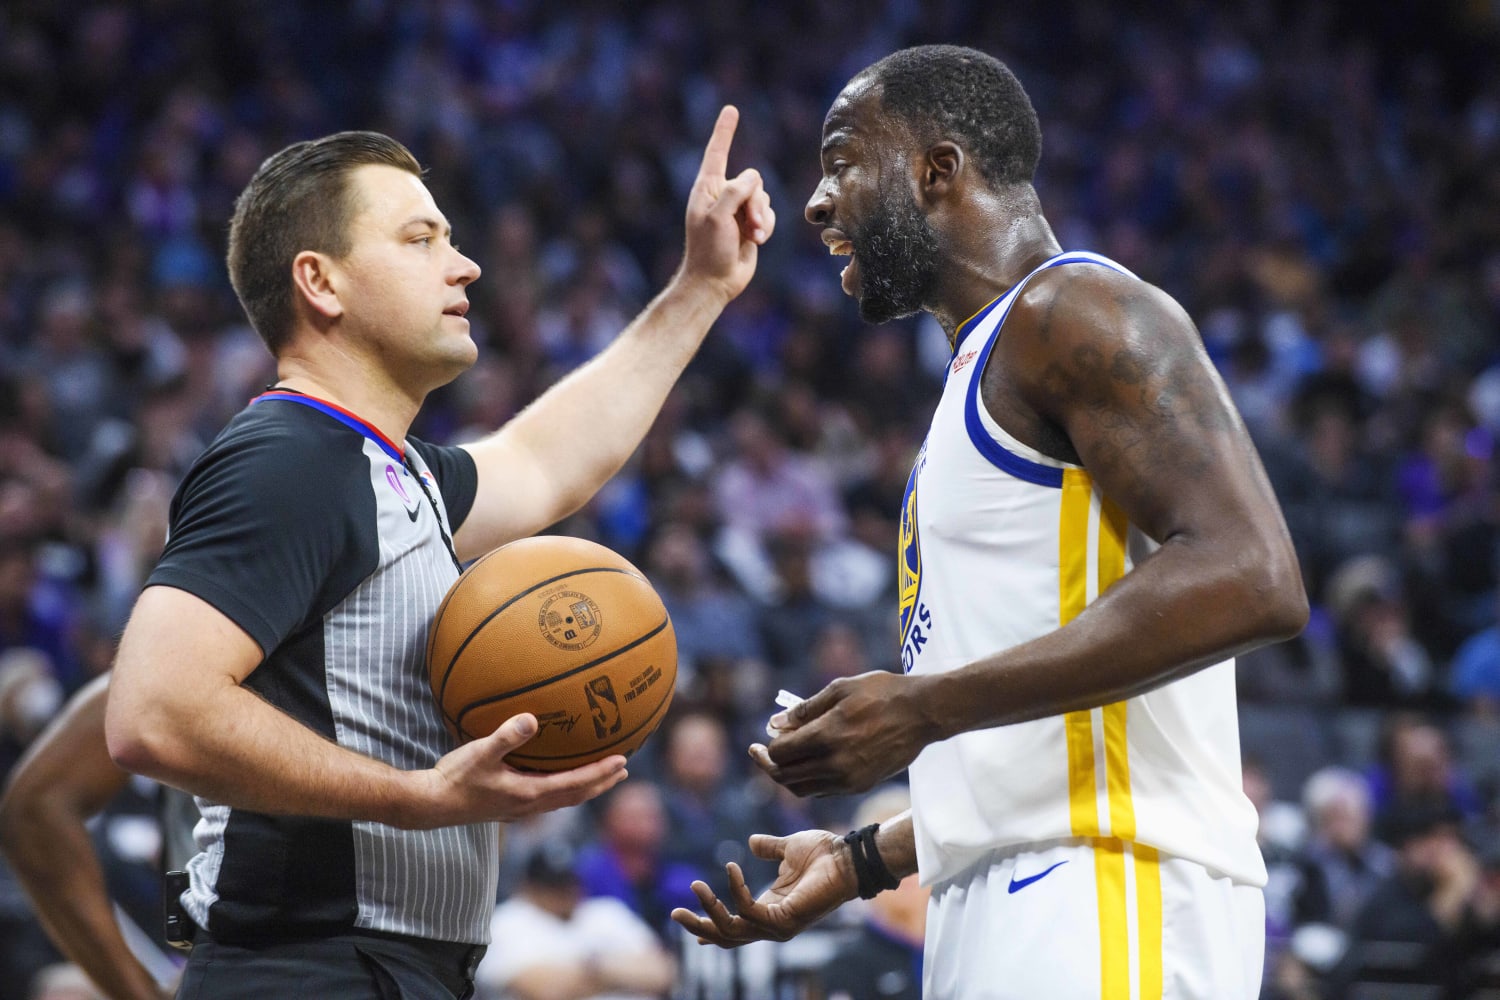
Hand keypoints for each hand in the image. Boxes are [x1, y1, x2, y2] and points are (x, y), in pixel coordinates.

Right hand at [416, 712, 627, 827]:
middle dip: (601, 783)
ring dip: (586, 788)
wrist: (431, 805)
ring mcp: (520, 809)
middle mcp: (529, 806)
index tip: (622, 762)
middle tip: (623, 770)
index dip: (600, 773)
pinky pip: (548, 798)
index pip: (575, 784)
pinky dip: (565, 789)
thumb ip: (506, 736)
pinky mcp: (510, 807)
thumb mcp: (480, 753)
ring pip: (563, 800)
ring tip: (601, 776)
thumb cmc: (455, 778)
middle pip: (576, 796)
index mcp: (529, 794)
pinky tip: (559, 778)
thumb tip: (531, 719)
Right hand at [671, 830, 856, 945]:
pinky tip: (731, 868)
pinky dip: (735, 890)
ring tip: (696, 885)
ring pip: (732, 930)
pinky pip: (748, 910)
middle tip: (674, 913)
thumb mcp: (788, 848)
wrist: (847, 856)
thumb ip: (769, 848)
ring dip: (710, 908)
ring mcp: (778, 926)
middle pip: (727, 938)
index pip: (736, 927)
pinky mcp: (784, 921)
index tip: (690, 926)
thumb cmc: (825, 854)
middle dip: (699, 927)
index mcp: (770, 908)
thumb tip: (752, 841)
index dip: (712, 925)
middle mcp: (772, 923)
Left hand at [678, 105, 774, 303]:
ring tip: (753, 236)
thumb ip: (734, 191)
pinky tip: (757, 241)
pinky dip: (767, 226)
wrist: (715, 281)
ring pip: (764, 196)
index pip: (717, 152)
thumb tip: (753, 179)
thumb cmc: (709, 250)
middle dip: (756, 202)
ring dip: (762, 217)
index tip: (732, 110)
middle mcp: (722, 194)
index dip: (725, 131)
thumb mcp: (717, 217)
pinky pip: (769, 213)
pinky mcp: (751, 223)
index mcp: (707, 188)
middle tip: (750, 225)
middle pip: (752, 179)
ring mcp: (737, 209)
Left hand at [751, 671, 937, 796]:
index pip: (780, 753)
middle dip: (769, 765)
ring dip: (787, 776)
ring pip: (803, 789)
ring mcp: (849, 779)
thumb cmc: (881, 693)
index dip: (767, 747)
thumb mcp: (839, 689)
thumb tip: (774, 724)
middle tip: (760, 752)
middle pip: (786, 777)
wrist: (922, 713)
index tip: (763, 738)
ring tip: (784, 759)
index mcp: (827, 735)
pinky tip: (809, 763)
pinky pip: (824, 790)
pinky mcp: (861, 785)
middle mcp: (835, 763)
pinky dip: (809, 781)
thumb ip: (804, 710)